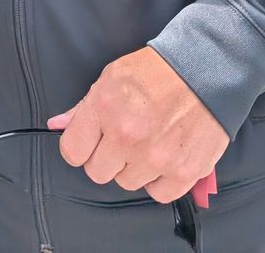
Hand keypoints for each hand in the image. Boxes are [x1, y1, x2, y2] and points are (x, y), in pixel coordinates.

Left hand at [46, 46, 228, 204]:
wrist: (206, 70)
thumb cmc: (157, 71)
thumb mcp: (112, 77)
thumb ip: (83, 108)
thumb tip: (58, 125)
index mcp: (104, 108)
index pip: (73, 151)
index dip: (80, 147)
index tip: (90, 141)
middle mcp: (127, 137)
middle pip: (98, 172)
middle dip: (107, 156)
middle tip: (123, 138)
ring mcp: (155, 157)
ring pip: (127, 183)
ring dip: (134, 167)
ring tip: (148, 141)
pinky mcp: (183, 172)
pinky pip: (158, 193)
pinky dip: (160, 180)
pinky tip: (164, 157)